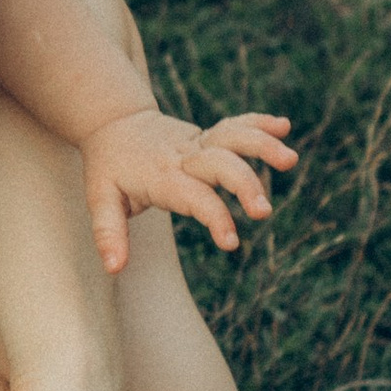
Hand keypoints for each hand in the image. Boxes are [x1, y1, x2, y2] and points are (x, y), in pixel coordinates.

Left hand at [78, 105, 294, 274]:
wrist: (112, 122)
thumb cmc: (108, 167)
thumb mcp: (100, 200)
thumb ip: (108, 233)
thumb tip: (113, 268)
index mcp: (162, 177)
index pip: (194, 197)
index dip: (214, 217)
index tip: (232, 242)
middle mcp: (183, 157)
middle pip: (220, 165)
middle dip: (245, 185)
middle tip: (264, 212)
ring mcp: (197, 143)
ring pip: (233, 138)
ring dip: (261, 145)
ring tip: (290, 159)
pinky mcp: (206, 135)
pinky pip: (235, 125)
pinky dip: (258, 123)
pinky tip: (284, 126)